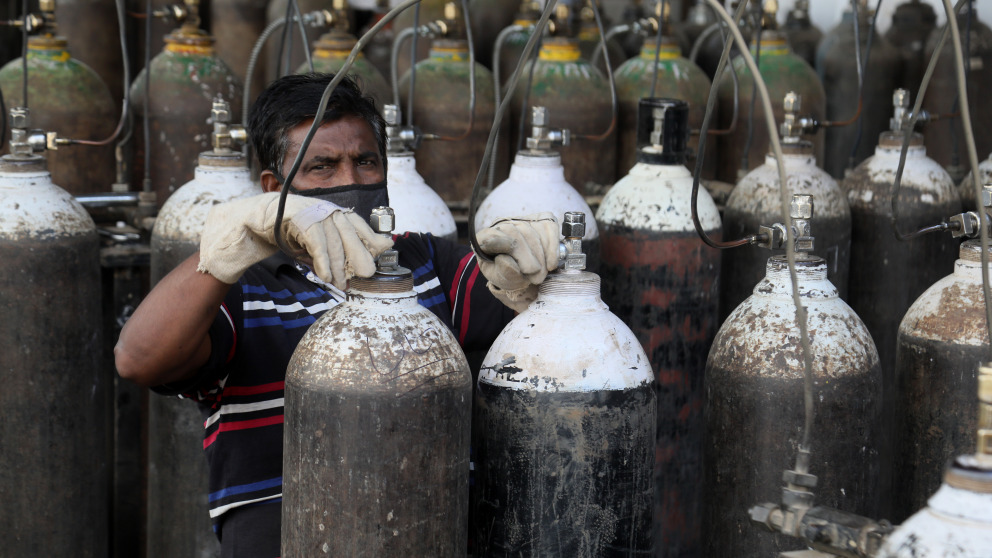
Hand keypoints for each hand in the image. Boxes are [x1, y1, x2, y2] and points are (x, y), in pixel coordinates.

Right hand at [196, 192, 393, 287]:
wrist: (255, 222)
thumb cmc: (290, 234)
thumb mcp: (318, 245)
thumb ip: (338, 253)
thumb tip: (363, 267)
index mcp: (333, 213)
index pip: (359, 224)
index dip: (373, 237)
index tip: (387, 248)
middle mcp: (326, 209)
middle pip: (350, 232)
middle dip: (360, 255)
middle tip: (367, 275)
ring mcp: (312, 211)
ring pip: (333, 239)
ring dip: (337, 265)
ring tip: (340, 283)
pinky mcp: (298, 218)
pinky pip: (315, 241)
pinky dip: (322, 260)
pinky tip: (324, 275)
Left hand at [475, 212, 559, 311]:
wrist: (525, 272)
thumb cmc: (509, 274)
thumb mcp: (502, 279)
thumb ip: (504, 271)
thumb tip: (507, 260)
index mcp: (485, 239)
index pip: (489, 236)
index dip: (497, 243)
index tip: (502, 256)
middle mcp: (502, 225)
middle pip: (514, 234)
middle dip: (526, 258)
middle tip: (534, 278)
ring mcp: (522, 220)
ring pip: (533, 232)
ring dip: (540, 257)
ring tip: (540, 275)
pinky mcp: (541, 219)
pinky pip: (549, 229)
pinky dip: (552, 248)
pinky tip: (551, 264)